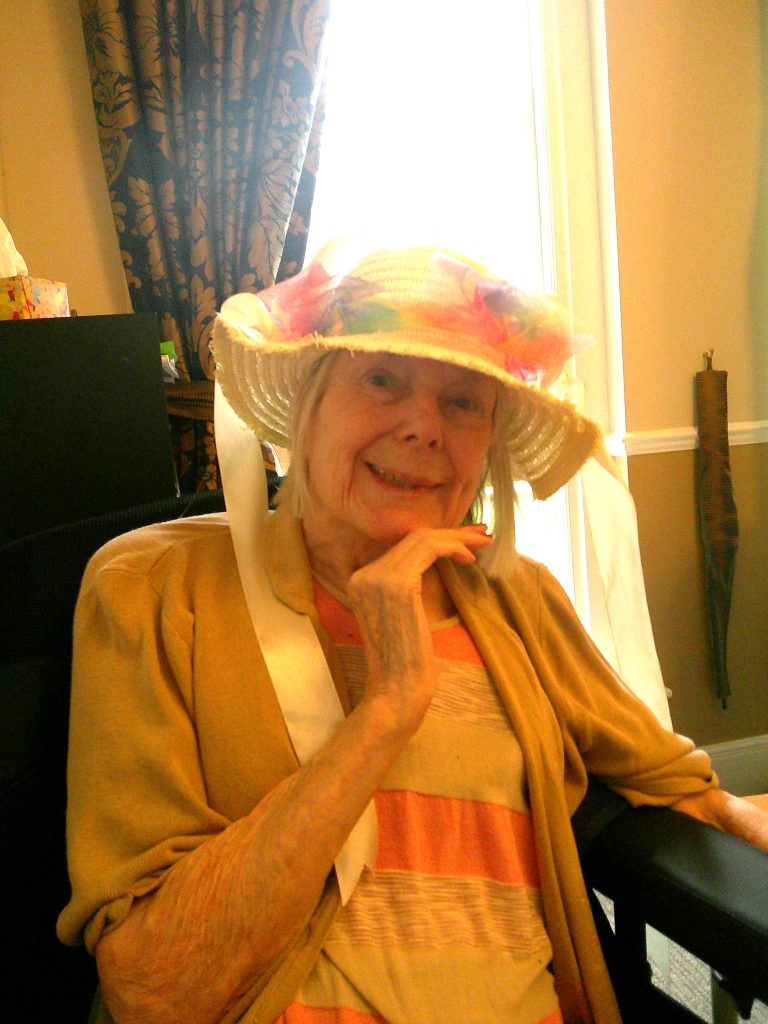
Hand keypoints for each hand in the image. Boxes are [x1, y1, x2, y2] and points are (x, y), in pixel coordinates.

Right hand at [346, 525, 491, 735]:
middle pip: (413, 538)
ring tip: (484, 543)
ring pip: (422, 539)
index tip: (465, 541)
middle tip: (482, 535)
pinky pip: (429, 549)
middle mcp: (363, 575)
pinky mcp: (397, 584)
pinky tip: (470, 558)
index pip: (402, 547)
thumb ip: (406, 586)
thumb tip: (437, 558)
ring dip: (457, 537)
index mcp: (360, 581)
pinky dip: (453, 547)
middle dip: (451, 533)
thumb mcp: (402, 615)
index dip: (437, 538)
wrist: (396, 691)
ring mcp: (377, 577)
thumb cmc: (406, 662)